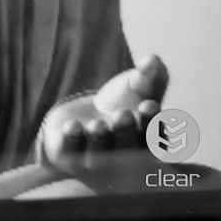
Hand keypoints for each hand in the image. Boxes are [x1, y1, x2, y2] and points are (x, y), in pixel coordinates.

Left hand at [40, 54, 168, 189]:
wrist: (82, 118)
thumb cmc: (118, 105)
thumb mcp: (136, 89)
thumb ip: (149, 76)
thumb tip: (153, 59)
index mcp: (145, 143)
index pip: (155, 139)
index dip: (152, 124)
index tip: (149, 104)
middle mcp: (121, 159)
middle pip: (126, 148)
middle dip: (125, 131)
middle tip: (122, 114)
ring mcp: (93, 160)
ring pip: (98, 154)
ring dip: (99, 139)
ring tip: (98, 124)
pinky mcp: (65, 156)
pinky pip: (68, 153)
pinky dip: (71, 141)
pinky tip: (72, 126)